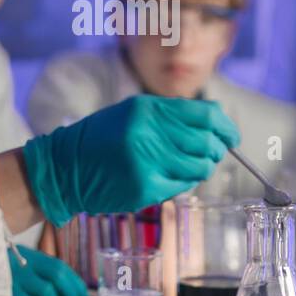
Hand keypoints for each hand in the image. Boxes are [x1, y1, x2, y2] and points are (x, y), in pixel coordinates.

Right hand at [0, 247, 88, 295]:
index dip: (72, 279)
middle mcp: (19, 262)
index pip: (55, 264)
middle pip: (57, 276)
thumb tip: (46, 290)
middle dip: (71, 293)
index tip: (81, 293)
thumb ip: (19, 271)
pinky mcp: (4, 294)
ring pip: (48, 292)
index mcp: (19, 253)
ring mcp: (12, 277)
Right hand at [21, 95, 238, 224]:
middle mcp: (148, 132)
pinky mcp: (144, 187)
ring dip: (200, 169)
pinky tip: (169, 179)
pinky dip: (183, 184)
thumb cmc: (101, 139)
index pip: (205, 115)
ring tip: (187, 168)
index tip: (231, 137)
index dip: (225, 127)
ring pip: (199, 167)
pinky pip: (182, 186)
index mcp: (147, 108)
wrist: (63, 168)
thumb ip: (172, 114)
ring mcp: (146, 161)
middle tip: (211, 155)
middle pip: (206, 142)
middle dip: (215, 151)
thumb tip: (217, 118)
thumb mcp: (133, 113)